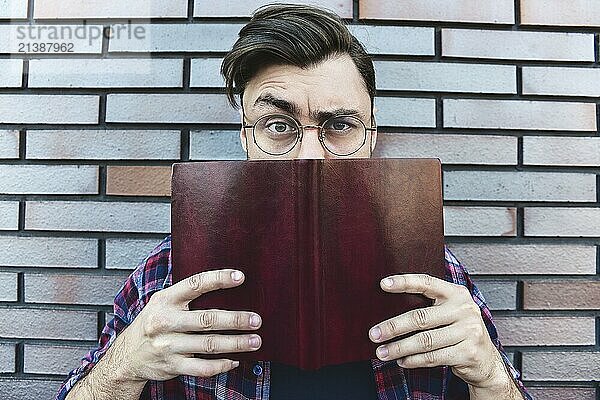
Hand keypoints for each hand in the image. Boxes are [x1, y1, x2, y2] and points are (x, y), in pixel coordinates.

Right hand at [114, 269, 261, 381]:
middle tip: (255, 320)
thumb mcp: (161, 302)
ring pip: (208, 345)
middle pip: (206, 319)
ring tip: (254, 341)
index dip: (218, 279)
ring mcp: (168, 346)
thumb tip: (223, 285)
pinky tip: (234, 361)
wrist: (126, 356)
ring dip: (235, 344)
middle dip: (235, 320)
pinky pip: (202, 368)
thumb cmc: (152, 323)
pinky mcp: (172, 366)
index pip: (194, 285)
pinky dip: (221, 365)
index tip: (240, 277)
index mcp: (165, 300)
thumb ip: (186, 295)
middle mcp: (166, 322)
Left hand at [368, 274, 506, 388]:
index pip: (427, 283)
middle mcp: (464, 310)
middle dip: (393, 327)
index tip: (383, 284)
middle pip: (420, 317)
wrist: (486, 360)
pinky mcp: (468, 353)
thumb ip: (428, 305)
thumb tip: (387, 306)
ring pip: (424, 341)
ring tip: (381, 352)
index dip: (404, 282)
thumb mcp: (450, 311)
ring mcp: (468, 331)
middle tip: (374, 334)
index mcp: (456, 293)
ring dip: (399, 348)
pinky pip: (433, 357)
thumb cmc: (459, 331)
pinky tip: (401, 361)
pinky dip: (413, 360)